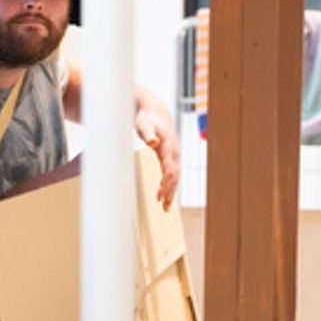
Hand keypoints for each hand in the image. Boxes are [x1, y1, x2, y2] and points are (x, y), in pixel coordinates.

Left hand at [134, 86, 179, 210]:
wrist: (155, 112)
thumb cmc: (147, 118)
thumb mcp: (145, 124)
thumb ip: (148, 134)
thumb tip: (153, 142)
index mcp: (168, 145)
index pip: (169, 166)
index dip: (166, 180)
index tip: (160, 192)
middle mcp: (173, 152)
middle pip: (174, 175)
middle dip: (169, 190)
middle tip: (161, 204)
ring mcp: (173, 155)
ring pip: (175, 177)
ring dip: (170, 192)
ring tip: (165, 208)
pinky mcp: (169, 158)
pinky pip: (172, 175)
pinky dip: (169, 187)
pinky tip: (164, 198)